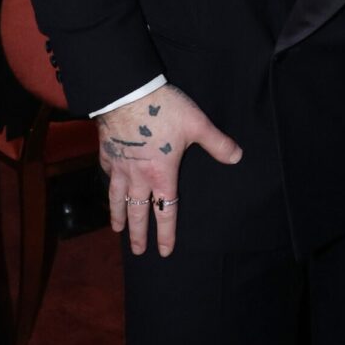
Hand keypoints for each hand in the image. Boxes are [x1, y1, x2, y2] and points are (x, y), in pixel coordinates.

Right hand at [96, 86, 241, 256]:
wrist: (128, 93)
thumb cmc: (164, 109)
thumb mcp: (197, 125)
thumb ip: (217, 143)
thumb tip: (238, 157)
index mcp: (162, 175)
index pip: (166, 211)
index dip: (166, 233)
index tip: (164, 251)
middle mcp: (139, 176)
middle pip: (138, 211)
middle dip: (138, 233)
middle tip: (137, 251)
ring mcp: (120, 166)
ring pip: (117, 197)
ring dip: (118, 215)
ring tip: (116, 229)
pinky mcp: (107, 152)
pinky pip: (107, 174)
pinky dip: (108, 185)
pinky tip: (109, 187)